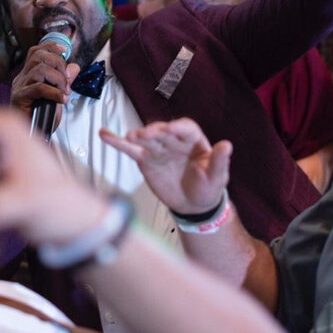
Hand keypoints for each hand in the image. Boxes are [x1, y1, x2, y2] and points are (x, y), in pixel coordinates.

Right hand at [10, 42, 79, 124]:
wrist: (33, 135)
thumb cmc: (43, 117)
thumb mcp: (58, 96)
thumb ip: (65, 81)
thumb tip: (74, 67)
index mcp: (28, 74)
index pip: (36, 51)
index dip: (50, 47)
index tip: (64, 50)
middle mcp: (21, 78)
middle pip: (39, 56)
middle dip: (59, 64)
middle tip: (67, 80)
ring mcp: (19, 87)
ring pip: (40, 69)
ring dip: (58, 78)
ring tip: (64, 91)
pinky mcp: (20, 98)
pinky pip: (39, 87)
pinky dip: (54, 92)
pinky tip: (61, 99)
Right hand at [100, 118, 231, 214]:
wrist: (192, 204)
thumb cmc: (208, 188)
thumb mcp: (218, 177)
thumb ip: (220, 161)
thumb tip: (227, 145)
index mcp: (194, 140)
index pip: (186, 128)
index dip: (178, 127)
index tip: (170, 129)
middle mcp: (174, 140)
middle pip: (162, 132)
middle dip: (154, 132)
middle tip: (144, 135)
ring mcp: (158, 149)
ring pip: (145, 139)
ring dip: (136, 137)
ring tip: (129, 137)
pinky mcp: (144, 160)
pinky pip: (130, 150)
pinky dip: (117, 142)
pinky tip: (104, 134)